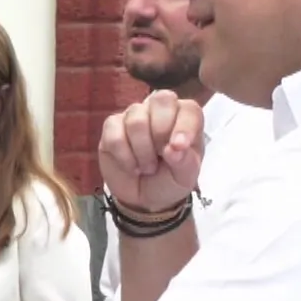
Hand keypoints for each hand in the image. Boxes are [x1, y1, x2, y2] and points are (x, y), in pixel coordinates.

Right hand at [98, 89, 204, 213]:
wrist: (144, 199)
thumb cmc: (170, 181)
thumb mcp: (185, 178)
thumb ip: (186, 162)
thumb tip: (173, 149)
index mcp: (185, 118)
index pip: (189, 108)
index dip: (184, 125)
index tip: (179, 148)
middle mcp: (160, 110)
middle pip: (160, 101)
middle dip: (160, 134)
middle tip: (161, 157)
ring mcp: (134, 115)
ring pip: (136, 121)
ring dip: (142, 151)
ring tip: (147, 168)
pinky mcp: (112, 127)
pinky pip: (114, 135)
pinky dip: (124, 157)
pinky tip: (131, 167)